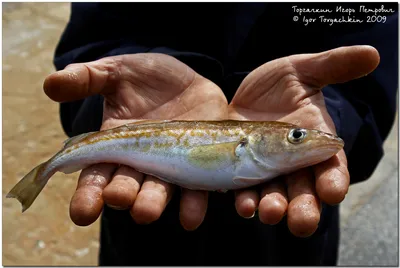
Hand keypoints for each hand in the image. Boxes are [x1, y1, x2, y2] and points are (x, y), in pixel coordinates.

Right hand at [44, 53, 227, 228]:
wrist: (187, 81)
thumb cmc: (148, 78)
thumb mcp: (117, 72)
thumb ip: (87, 78)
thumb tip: (50, 84)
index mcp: (115, 145)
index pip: (95, 175)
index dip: (87, 194)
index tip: (82, 211)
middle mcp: (141, 163)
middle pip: (127, 187)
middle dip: (121, 195)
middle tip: (119, 198)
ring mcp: (171, 167)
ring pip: (159, 192)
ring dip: (152, 204)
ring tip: (146, 212)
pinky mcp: (199, 166)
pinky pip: (196, 190)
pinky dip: (193, 205)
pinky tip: (190, 217)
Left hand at [229, 46, 379, 236]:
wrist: (243, 97)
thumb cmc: (278, 86)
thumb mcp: (301, 71)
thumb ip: (332, 66)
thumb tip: (372, 54)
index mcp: (315, 145)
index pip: (331, 167)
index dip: (334, 180)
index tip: (332, 190)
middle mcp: (294, 165)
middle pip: (305, 193)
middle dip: (305, 208)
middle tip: (302, 221)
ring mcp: (268, 173)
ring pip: (275, 198)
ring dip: (274, 207)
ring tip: (269, 212)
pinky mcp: (243, 175)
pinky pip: (246, 192)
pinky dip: (246, 201)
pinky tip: (245, 204)